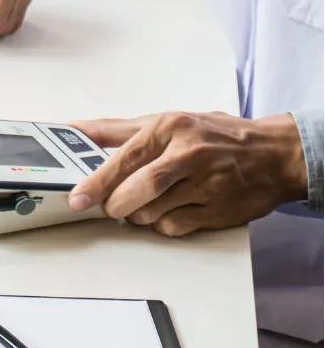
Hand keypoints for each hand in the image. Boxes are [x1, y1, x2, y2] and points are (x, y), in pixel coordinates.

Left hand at [68, 111, 307, 234]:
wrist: (273, 154)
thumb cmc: (213, 136)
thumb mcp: (165, 120)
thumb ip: (116, 129)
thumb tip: (74, 129)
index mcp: (171, 127)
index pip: (126, 158)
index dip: (98, 181)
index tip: (78, 197)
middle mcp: (190, 154)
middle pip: (140, 189)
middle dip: (116, 203)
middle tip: (110, 204)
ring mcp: (207, 185)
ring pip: (153, 213)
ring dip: (137, 214)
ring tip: (144, 201)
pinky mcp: (218, 212)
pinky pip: (173, 227)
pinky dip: (160, 224)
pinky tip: (168, 209)